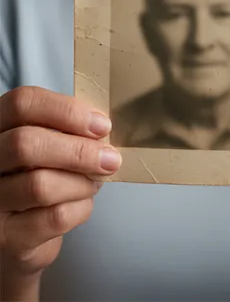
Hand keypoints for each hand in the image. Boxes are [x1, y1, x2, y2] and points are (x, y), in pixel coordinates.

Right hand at [0, 87, 121, 282]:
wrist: (22, 235)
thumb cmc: (40, 177)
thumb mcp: (50, 144)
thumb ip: (69, 129)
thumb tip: (104, 128)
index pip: (23, 103)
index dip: (66, 110)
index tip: (101, 125)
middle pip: (26, 143)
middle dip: (79, 150)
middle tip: (110, 158)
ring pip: (40, 184)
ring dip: (82, 183)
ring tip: (94, 182)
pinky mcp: (5, 237)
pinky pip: (53, 217)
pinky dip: (80, 208)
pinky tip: (81, 204)